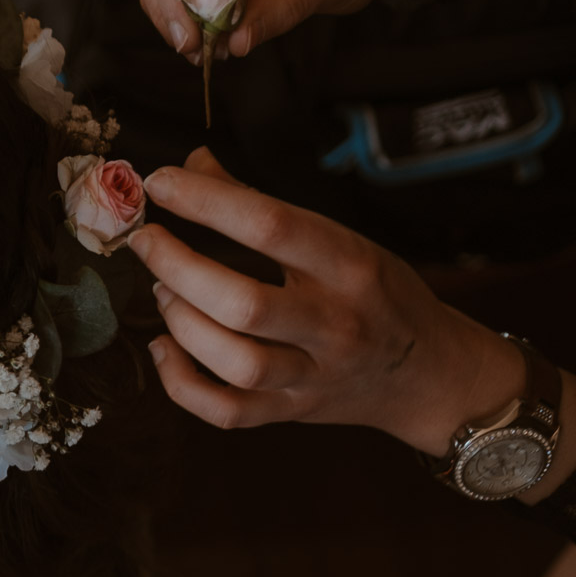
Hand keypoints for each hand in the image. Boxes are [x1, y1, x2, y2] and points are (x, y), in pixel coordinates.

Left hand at [129, 147, 521, 456]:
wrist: (428, 373)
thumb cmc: (377, 293)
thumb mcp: (342, 239)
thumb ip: (264, 206)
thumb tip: (194, 165)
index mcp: (350, 265)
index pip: (272, 226)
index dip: (206, 201)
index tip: (160, 182)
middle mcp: (335, 323)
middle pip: (244, 304)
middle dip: (179, 267)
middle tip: (147, 241)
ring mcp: (313, 375)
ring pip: (236, 362)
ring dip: (182, 324)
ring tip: (162, 292)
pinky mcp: (292, 411)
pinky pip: (227, 411)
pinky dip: (181, 384)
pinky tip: (163, 348)